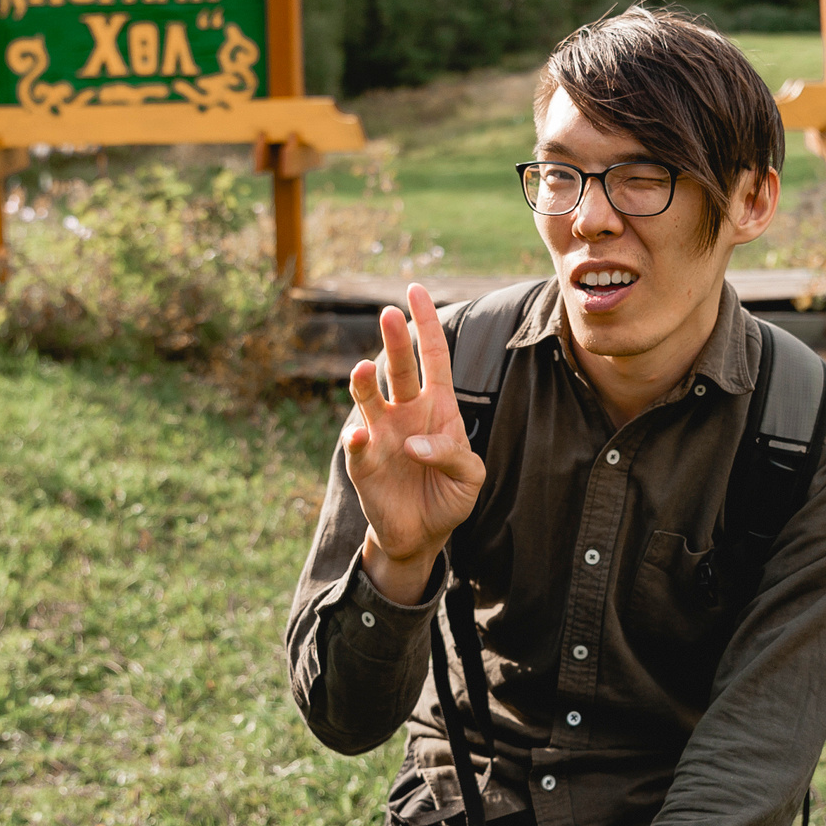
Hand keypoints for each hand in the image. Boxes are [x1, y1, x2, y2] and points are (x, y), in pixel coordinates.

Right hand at [344, 284, 485, 604]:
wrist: (423, 535)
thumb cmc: (449, 495)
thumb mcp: (470, 476)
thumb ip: (452, 454)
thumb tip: (415, 444)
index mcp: (438, 406)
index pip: (434, 356)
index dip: (426, 323)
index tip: (415, 290)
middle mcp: (405, 411)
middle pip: (399, 368)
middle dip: (395, 341)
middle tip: (389, 315)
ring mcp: (381, 434)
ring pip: (369, 399)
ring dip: (364, 384)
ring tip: (363, 370)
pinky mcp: (362, 463)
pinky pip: (356, 446)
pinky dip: (356, 439)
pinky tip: (360, 435)